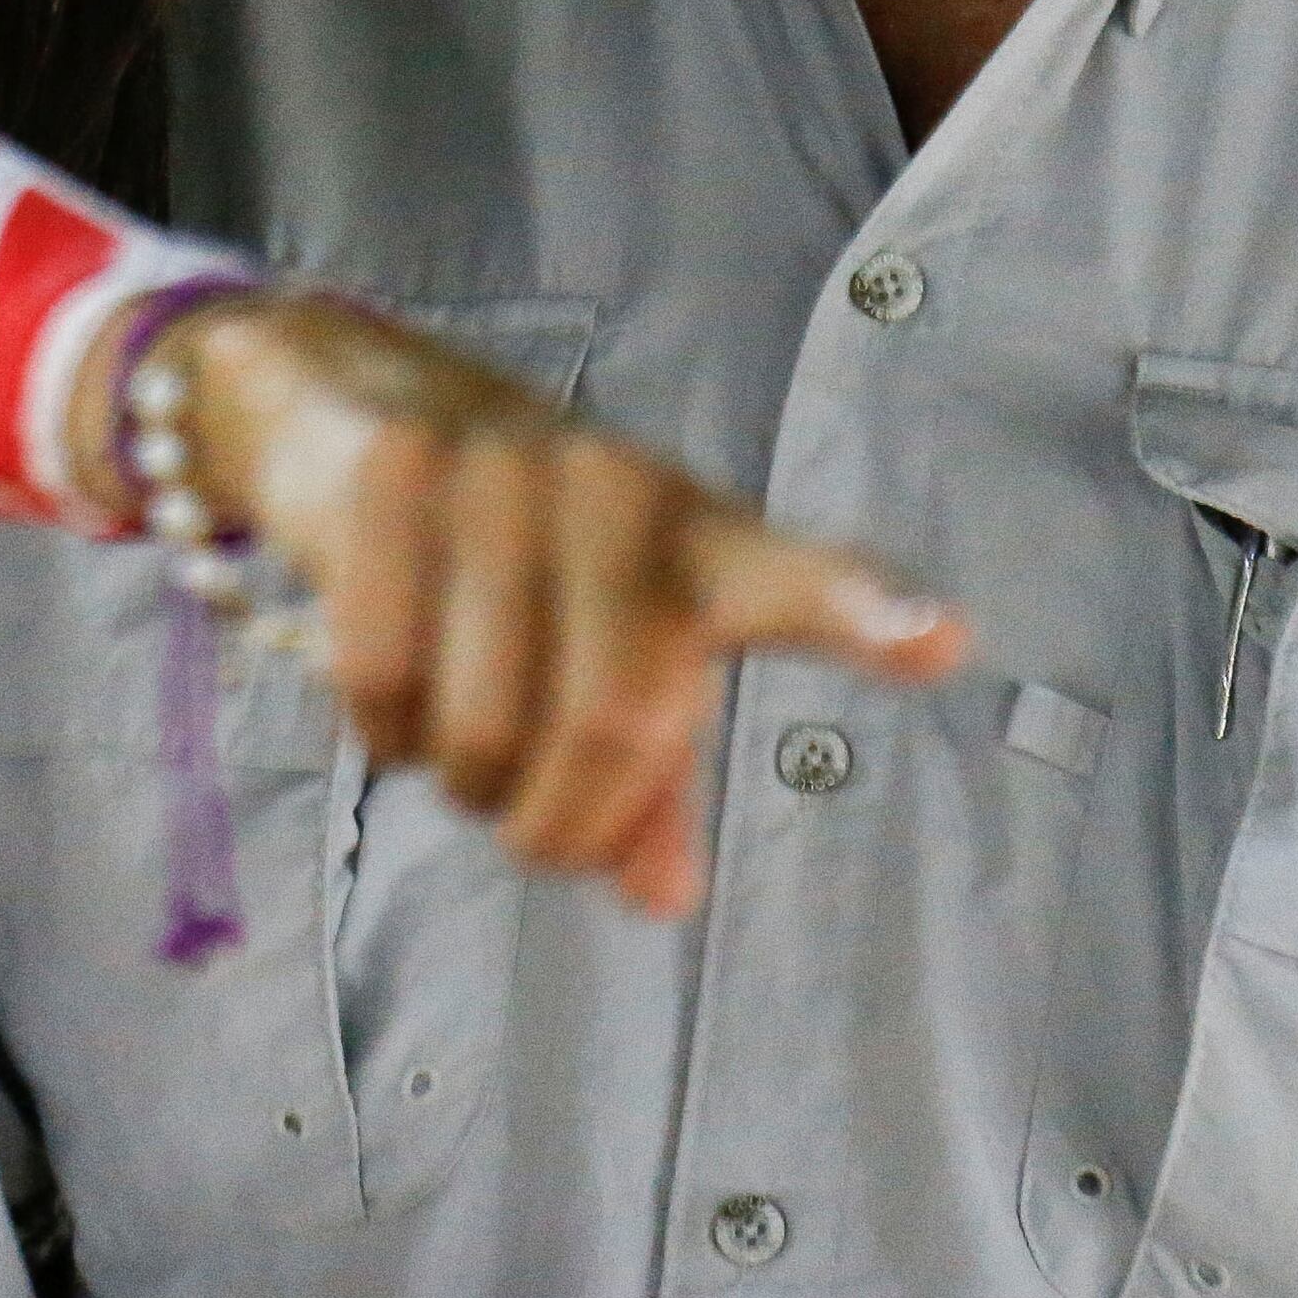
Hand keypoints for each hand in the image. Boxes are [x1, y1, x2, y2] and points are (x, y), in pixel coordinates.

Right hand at [166, 291, 965, 919]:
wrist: (360, 403)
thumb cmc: (522, 556)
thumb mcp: (607, 653)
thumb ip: (652, 781)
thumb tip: (660, 895)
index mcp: (698, 537)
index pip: (786, 581)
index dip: (860, 612)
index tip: (936, 641)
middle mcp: (617, 486)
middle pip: (617, 724)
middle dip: (561, 824)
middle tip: (531, 835)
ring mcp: (504, 467)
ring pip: (485, 725)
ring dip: (462, 784)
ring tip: (457, 747)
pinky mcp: (394, 469)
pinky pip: (383, 678)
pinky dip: (384, 732)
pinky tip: (394, 703)